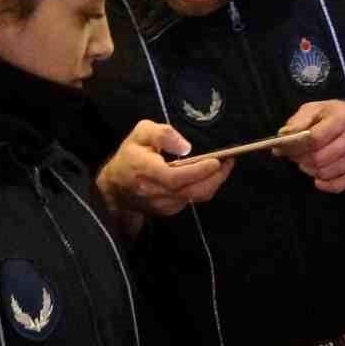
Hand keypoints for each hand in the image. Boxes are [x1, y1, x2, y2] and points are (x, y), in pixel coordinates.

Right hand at [96, 121, 234, 217]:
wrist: (115, 189)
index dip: (199, 171)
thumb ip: (162, 134)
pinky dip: (202, 187)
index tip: (218, 160)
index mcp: (148, 173)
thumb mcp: (140, 133)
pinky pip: (192, 199)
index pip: (177, 177)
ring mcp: (165, 206)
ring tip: (222, 166)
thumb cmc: (129, 157)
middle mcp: (158, 193)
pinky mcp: (169, 211)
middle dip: (217, 177)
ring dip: (213, 182)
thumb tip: (186, 146)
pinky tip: (206, 175)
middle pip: (195, 191)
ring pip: (197, 197)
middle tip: (230, 161)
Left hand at [277, 101, 344, 193]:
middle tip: (293, 157)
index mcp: (343, 118)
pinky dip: (324, 185)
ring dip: (310, 171)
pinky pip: (338, 186)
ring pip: (326, 173)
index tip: (282, 149)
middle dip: (300, 160)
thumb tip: (283, 137)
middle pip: (320, 159)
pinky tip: (317, 177)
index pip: (315, 139)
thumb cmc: (335, 115)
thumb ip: (298, 121)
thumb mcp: (316, 109)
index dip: (295, 147)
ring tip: (306, 163)